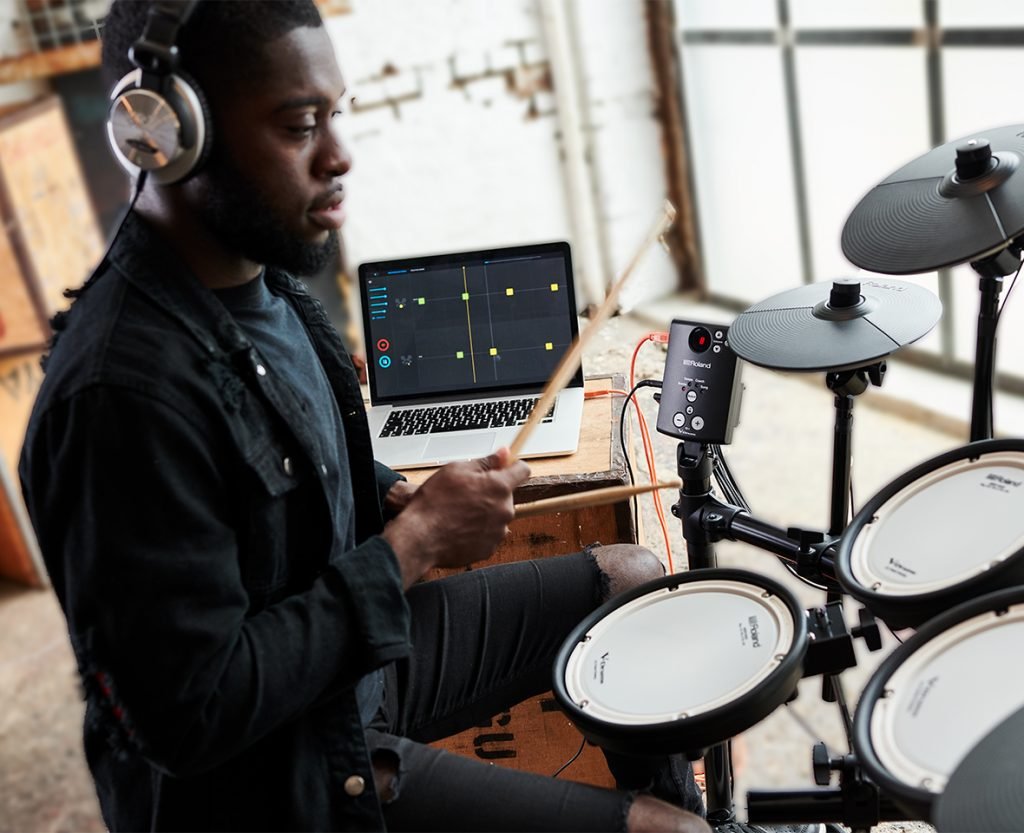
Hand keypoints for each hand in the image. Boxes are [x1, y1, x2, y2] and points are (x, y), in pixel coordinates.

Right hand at [381, 448, 529, 585]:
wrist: (420, 537)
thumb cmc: (435, 502)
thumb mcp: (457, 470)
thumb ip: (486, 461)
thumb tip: (504, 453)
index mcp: (499, 487)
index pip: (522, 470)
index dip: (513, 467)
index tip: (504, 468)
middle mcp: (505, 510)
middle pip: (506, 495)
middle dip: (491, 492)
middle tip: (467, 493)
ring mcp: (498, 532)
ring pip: (497, 516)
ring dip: (485, 513)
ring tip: (459, 513)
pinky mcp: (489, 549)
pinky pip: (488, 535)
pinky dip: (478, 531)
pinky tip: (459, 528)